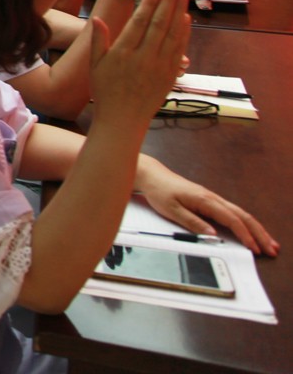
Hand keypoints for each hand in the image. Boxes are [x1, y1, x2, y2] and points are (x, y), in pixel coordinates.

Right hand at [87, 0, 189, 125]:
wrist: (123, 120)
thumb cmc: (105, 91)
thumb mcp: (95, 65)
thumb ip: (98, 40)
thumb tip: (98, 18)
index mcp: (124, 53)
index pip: (140, 22)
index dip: (151, 3)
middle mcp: (144, 57)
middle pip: (160, 23)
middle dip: (169, 2)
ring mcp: (160, 66)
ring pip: (173, 33)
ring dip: (180, 12)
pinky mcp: (170, 74)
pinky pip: (180, 49)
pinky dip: (184, 32)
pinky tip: (186, 19)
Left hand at [137, 164, 277, 256]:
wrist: (153, 176)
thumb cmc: (160, 191)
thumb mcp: (172, 210)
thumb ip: (192, 222)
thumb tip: (212, 234)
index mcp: (205, 200)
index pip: (231, 219)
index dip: (245, 235)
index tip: (254, 248)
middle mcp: (213, 198)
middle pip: (243, 216)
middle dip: (259, 233)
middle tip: (271, 248)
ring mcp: (213, 199)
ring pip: (241, 214)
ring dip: (256, 229)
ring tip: (269, 242)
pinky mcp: (210, 201)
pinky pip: (233, 213)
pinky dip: (246, 223)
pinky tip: (251, 231)